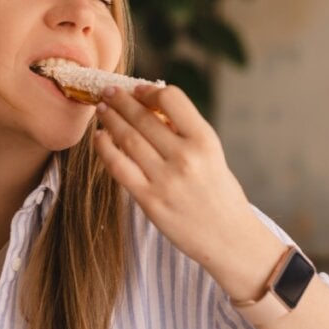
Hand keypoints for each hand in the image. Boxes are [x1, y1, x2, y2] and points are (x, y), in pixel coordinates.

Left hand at [92, 85, 284, 299]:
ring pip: (127, 139)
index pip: (172, 99)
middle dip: (121, 101)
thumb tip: (149, 109)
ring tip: (102, 111)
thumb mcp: (213, 155)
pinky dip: (105, 149)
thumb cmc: (220, 194)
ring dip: (111, 120)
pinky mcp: (150, 200)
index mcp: (205, 141)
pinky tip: (100, 138)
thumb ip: (185, 133)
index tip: (138, 90)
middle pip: (143, 117)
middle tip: (109, 92)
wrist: (229, 238)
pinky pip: (119, 167)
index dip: (149, 91)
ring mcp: (165, 180)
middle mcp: (185, 157)